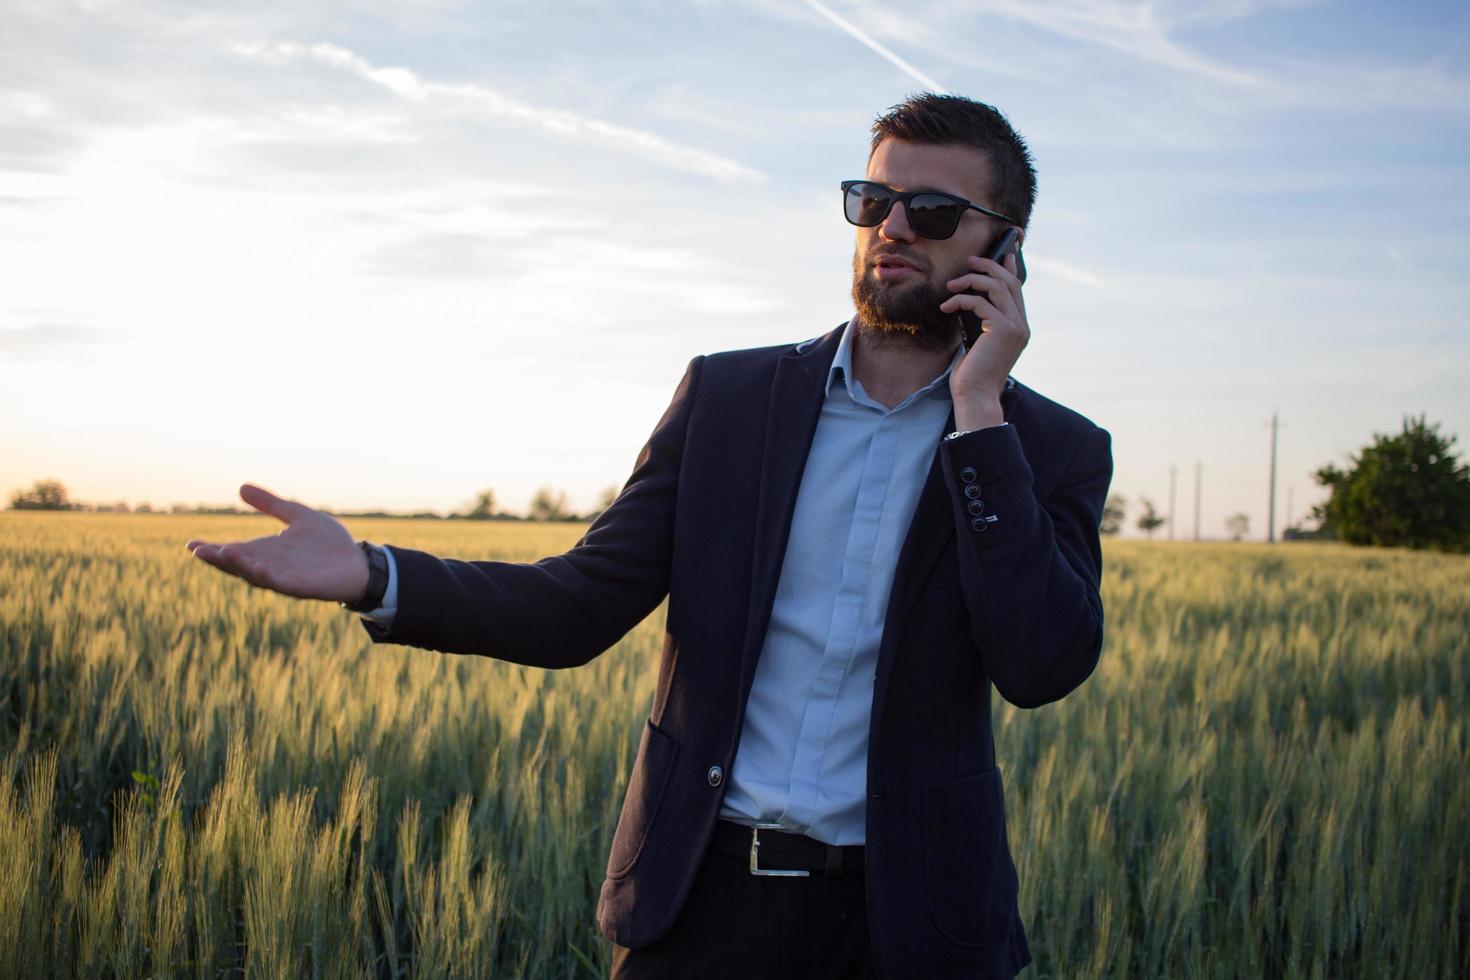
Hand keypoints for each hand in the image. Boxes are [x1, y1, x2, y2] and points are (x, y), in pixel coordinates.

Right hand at [185, 484, 369, 602]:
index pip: (233, 551)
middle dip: (218, 559)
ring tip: (222, 554)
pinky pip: (282, 583)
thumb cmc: (329, 544)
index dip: (212, 550)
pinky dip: (269, 576)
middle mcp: (270, 566)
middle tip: (197, 551)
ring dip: (239, 566)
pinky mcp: (302, 586)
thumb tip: (241, 487)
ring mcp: (285, 578)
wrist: (358, 562)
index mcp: (266, 551)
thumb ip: (271, 504)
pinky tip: (259, 567)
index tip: (189, 545)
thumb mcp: (297, 516)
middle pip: (238, 565)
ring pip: (255, 575)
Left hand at [940, 250, 1028, 427]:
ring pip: (997, 287)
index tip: (1000, 254)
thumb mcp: (978, 341)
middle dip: (988, 266)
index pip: (1017, 290)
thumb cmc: (972, 373)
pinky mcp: (1002, 329)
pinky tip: (946, 307)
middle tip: (969, 261)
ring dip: (971, 280)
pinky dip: (961, 300)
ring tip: (951, 285)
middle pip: (1009, 282)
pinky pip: (980, 302)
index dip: (1009, 269)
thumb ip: (982, 321)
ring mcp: (1015, 327)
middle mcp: (1022, 325)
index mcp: (1019, 327)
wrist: (975, 395)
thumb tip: (972, 300)